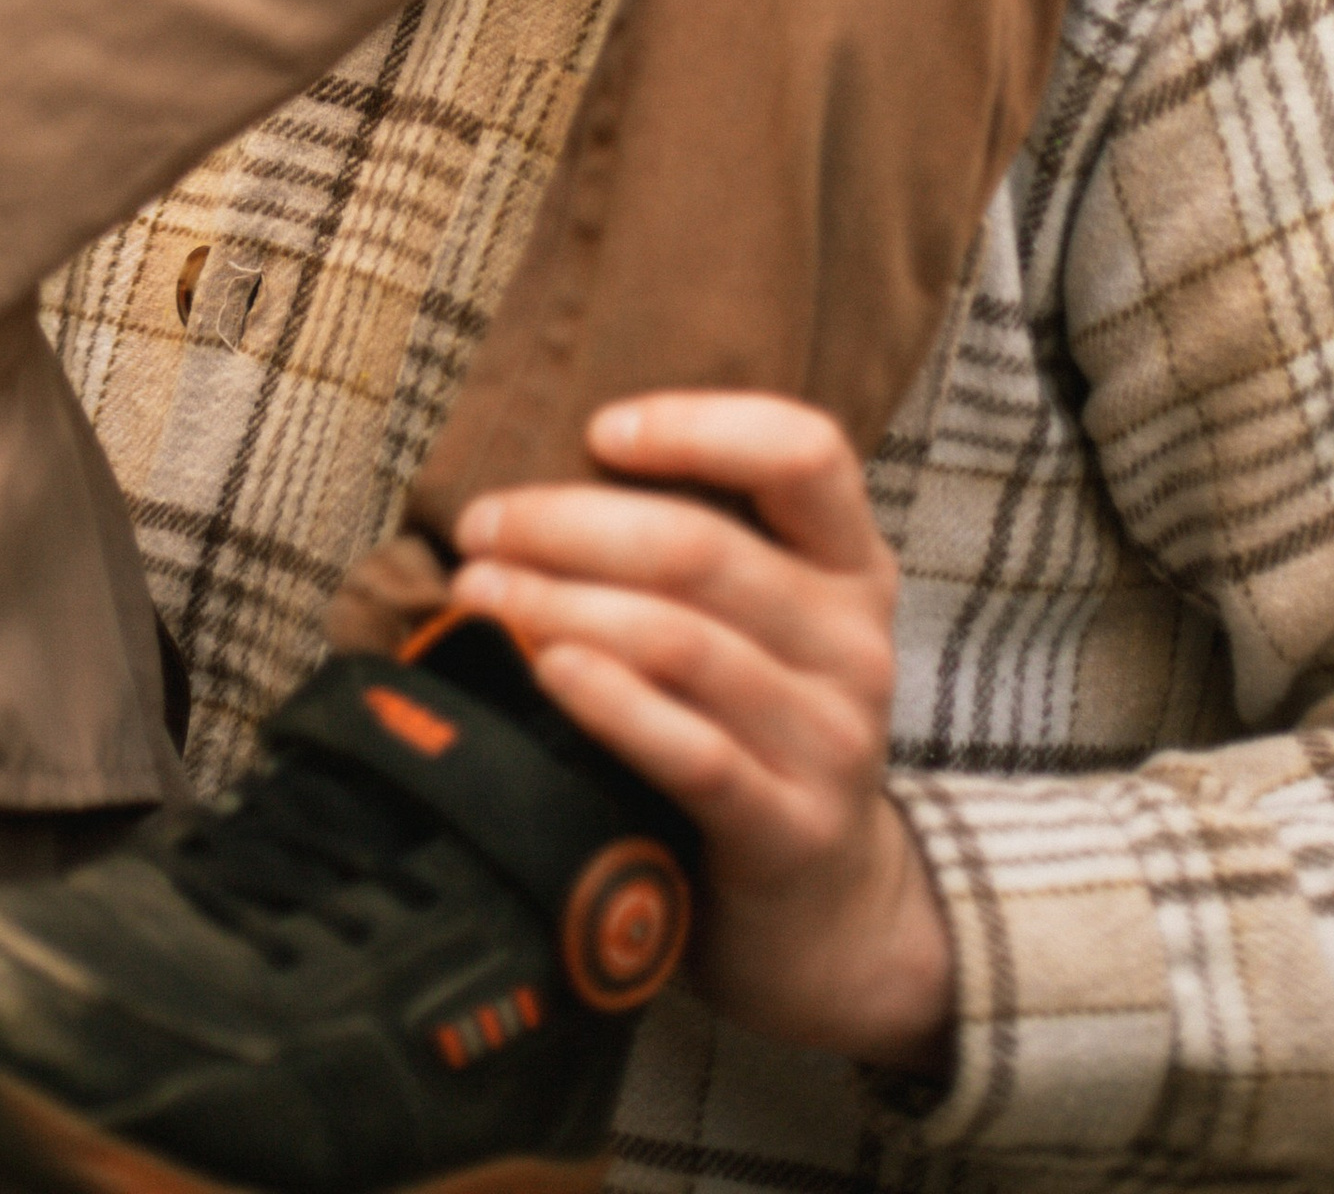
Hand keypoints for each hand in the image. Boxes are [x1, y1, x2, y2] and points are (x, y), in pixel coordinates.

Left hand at [452, 394, 954, 1073]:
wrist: (829, 909)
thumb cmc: (758, 731)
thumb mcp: (768, 625)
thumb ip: (700, 552)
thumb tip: (540, 477)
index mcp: (850, 566)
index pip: (803, 452)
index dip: (699, 424)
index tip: (599, 429)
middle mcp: (854, 643)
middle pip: (702, 549)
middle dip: (569, 525)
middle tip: (481, 525)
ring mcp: (831, 741)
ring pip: (682, 641)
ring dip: (561, 606)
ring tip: (480, 591)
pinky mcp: (791, 829)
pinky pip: (693, 752)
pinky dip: (610, 703)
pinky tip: (545, 670)